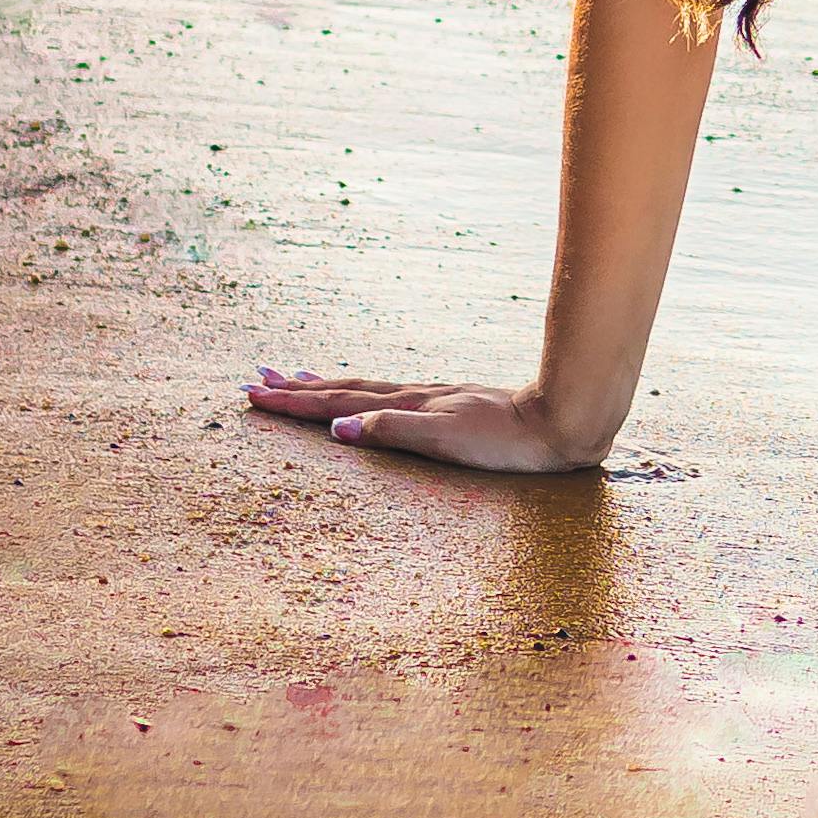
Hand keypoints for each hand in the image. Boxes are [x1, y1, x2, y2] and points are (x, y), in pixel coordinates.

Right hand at [245, 369, 609, 473]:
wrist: (562, 421)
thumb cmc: (507, 441)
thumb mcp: (445, 441)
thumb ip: (391, 432)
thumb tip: (336, 429)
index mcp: (408, 406)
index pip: (338, 403)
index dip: (295, 402)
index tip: (254, 394)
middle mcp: (415, 398)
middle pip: (345, 390)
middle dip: (299, 389)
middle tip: (257, 380)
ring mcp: (432, 399)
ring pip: (366, 388)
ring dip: (326, 385)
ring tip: (296, 377)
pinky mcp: (451, 405)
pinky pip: (390, 395)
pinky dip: (363, 393)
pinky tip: (367, 396)